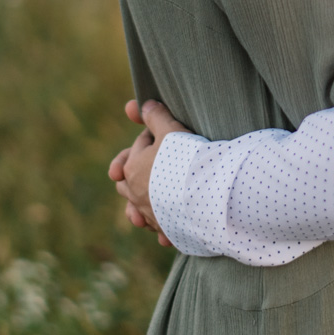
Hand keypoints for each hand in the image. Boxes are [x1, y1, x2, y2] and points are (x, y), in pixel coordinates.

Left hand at [109, 99, 188, 245]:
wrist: (206, 193)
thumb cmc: (186, 158)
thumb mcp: (170, 130)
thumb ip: (155, 117)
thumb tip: (141, 105)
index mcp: (132, 168)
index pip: (138, 146)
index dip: (153, 136)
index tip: (170, 132)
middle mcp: (135, 194)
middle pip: (126, 182)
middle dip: (135, 173)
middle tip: (149, 167)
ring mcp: (150, 214)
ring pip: (136, 210)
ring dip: (141, 205)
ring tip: (148, 202)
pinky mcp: (166, 230)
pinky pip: (159, 229)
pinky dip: (161, 226)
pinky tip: (169, 226)